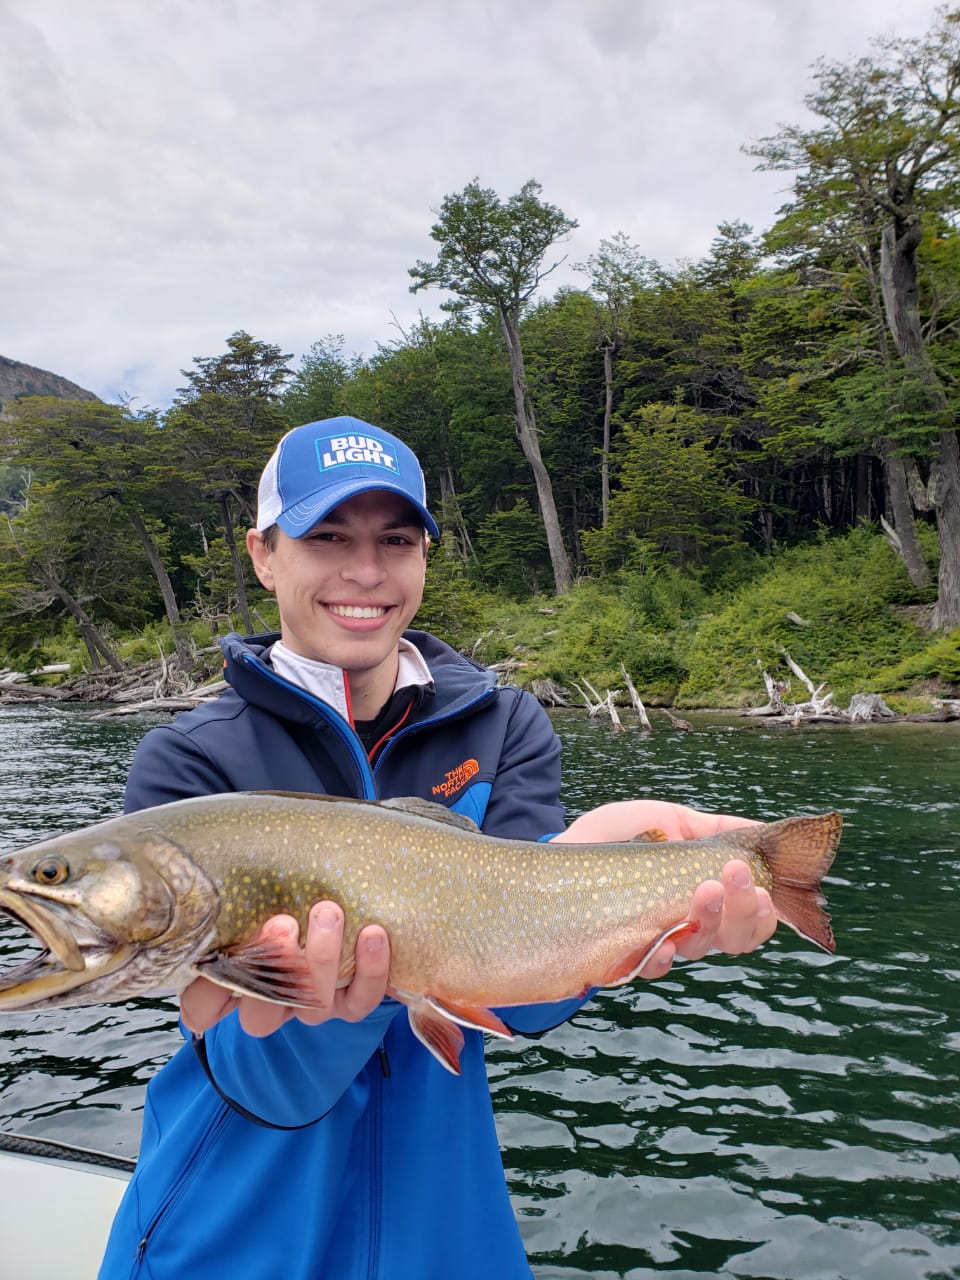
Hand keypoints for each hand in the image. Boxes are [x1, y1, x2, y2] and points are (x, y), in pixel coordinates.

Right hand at [180, 902, 390, 1037]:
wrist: (343, 888)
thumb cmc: (281, 888)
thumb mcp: (252, 889)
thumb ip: (233, 895)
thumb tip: (217, 877)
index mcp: (233, 981)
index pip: (201, 1009)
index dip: (206, 996)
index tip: (220, 954)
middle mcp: (271, 1002)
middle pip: (260, 1017)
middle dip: (274, 967)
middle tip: (282, 922)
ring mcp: (312, 1005)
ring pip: (314, 1005)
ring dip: (322, 958)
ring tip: (328, 912)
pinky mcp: (352, 1002)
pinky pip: (361, 1000)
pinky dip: (370, 969)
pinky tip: (372, 933)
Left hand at [551, 800, 775, 977]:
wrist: (569, 843)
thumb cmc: (620, 835)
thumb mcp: (672, 818)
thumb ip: (716, 829)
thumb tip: (763, 834)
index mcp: (707, 894)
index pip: (750, 918)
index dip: (763, 910)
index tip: (762, 884)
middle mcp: (689, 921)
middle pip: (736, 937)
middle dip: (744, 909)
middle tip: (734, 875)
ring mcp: (659, 935)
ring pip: (700, 947)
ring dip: (710, 919)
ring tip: (705, 889)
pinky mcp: (624, 949)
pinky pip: (651, 965)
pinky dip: (663, 957)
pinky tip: (667, 940)